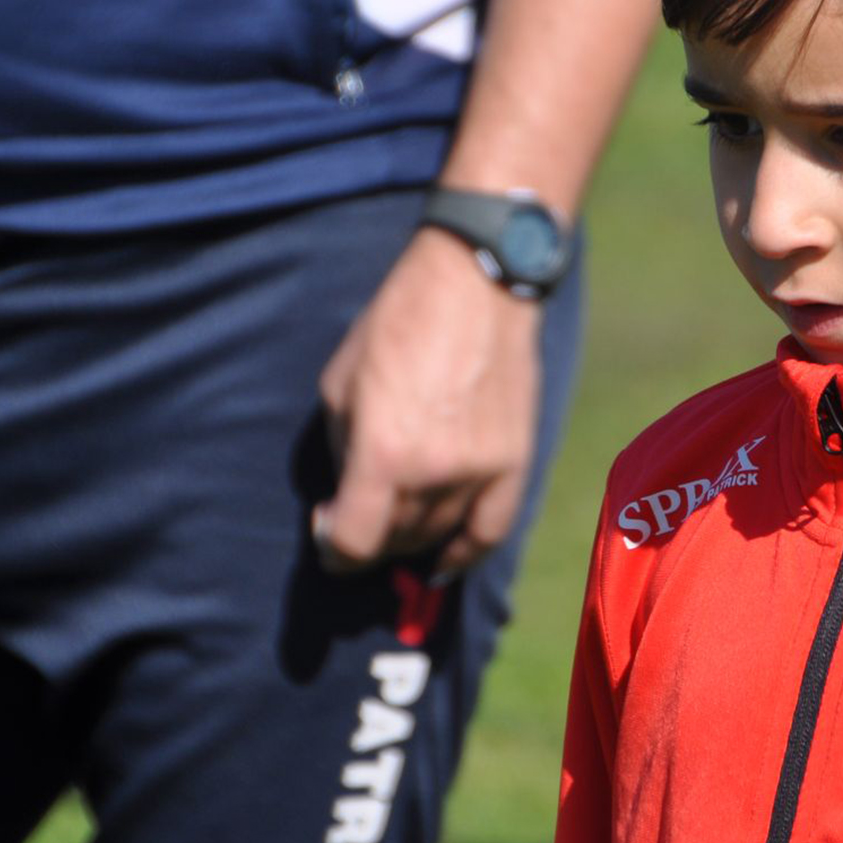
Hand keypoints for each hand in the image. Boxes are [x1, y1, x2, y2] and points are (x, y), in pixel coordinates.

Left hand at [314, 227, 542, 578]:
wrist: (478, 284)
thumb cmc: (398, 323)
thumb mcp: (341, 383)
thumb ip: (341, 449)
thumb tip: (344, 497)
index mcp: (383, 453)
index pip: (355, 541)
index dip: (333, 548)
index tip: (327, 532)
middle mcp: (435, 472)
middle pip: (396, 539)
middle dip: (368, 536)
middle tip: (358, 515)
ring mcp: (481, 470)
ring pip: (439, 534)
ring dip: (410, 536)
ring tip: (395, 518)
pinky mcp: (515, 460)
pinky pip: (492, 529)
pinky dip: (466, 551)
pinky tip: (445, 557)